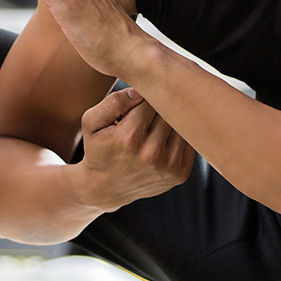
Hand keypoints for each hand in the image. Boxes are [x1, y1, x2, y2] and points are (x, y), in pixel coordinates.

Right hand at [75, 87, 196, 211]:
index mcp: (129, 137)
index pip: (150, 99)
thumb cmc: (98, 149)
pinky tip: (163, 141)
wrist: (106, 189)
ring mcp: (169, 166)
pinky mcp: (181, 174)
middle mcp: (152, 153)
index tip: (138, 102)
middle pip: (168, 111)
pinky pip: (188, 142)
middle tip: (148, 113)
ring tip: (155, 126)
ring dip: (171, 121)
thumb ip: (113, 102)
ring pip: (181, 125)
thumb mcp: (92, 123)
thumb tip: (140, 90)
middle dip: (159, 108)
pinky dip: (179, 137)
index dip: (144, 96)